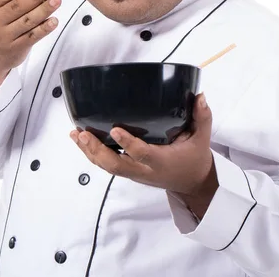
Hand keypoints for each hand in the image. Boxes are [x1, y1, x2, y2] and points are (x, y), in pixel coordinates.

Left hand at [70, 93, 216, 200]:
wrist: (191, 183)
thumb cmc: (194, 158)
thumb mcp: (202, 138)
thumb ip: (202, 117)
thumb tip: (200, 96)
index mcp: (162, 162)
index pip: (143, 154)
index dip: (128, 143)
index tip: (115, 129)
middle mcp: (145, 170)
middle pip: (116, 165)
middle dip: (98, 150)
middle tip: (84, 134)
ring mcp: (134, 172)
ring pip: (107, 167)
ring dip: (89, 152)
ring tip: (76, 134)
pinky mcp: (129, 171)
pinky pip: (107, 165)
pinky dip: (92, 153)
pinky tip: (81, 139)